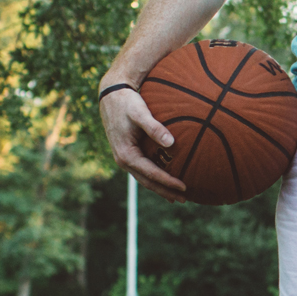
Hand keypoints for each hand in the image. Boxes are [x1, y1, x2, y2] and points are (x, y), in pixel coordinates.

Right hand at [99, 80, 188, 200]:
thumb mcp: (140, 113)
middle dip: (165, 192)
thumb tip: (171, 142)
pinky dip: (155, 177)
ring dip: (160, 188)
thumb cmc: (127, 103)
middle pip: (147, 182)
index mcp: (126, 154)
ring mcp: (125, 159)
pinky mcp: (128, 154)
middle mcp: (123, 161)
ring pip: (145, 178)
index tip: (184, 187)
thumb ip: (154, 127)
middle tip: (185, 200)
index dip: (168, 182)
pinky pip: (143, 170)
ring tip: (177, 196)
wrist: (111, 95)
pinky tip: (166, 180)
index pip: (151, 173)